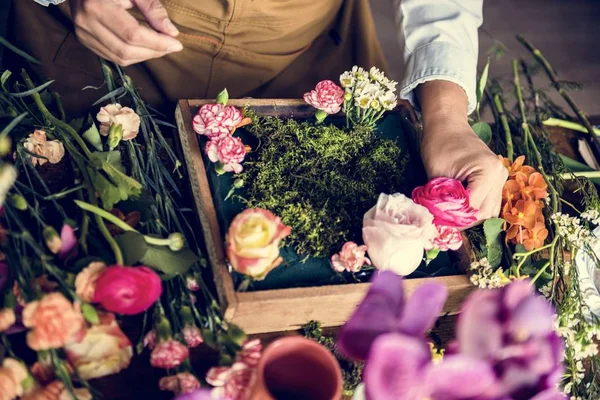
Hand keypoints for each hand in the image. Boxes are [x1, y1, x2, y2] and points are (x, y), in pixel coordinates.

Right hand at [70, 0, 182, 65]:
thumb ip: (152, 8)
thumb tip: (172, 33)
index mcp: (96, 6)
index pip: (132, 35)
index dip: (157, 42)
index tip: (176, 43)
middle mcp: (86, 23)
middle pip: (126, 50)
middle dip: (153, 51)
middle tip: (171, 46)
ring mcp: (83, 34)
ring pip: (120, 58)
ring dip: (144, 56)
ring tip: (160, 47)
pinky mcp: (85, 41)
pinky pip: (113, 57)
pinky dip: (132, 56)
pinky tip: (144, 48)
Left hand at [417, 81, 506, 224]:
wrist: (447, 125)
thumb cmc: (440, 144)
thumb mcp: (437, 173)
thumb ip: (442, 198)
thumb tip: (440, 221)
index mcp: (488, 171)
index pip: (473, 208)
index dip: (455, 218)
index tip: (438, 220)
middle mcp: (500, 175)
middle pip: (485, 213)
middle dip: (463, 220)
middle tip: (443, 221)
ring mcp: (501, 178)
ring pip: (489, 211)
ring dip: (470, 217)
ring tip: (450, 215)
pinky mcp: (496, 180)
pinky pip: (488, 202)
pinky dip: (474, 208)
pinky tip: (458, 208)